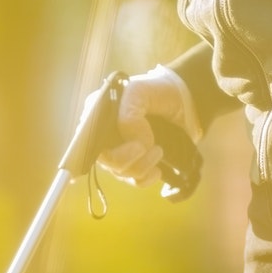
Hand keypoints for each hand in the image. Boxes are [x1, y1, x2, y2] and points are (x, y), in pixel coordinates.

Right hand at [91, 66, 201, 184]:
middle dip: (127, 159)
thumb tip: (133, 143)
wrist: (184, 101)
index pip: (88, 140)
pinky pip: (134, 181)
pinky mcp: (135, 163)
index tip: (134, 145)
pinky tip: (157, 170)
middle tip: (147, 146)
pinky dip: (147, 179)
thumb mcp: (139, 91)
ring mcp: (119, 151)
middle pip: (105, 161)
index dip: (105, 149)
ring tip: (159, 149)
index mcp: (97, 115)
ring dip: (143, 165)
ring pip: (121, 173)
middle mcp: (104, 135)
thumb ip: (128, 114)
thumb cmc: (157, 91)